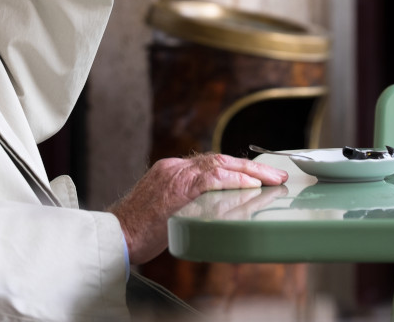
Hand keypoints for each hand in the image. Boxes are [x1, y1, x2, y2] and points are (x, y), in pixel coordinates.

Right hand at [107, 153, 288, 264]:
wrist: (118, 234)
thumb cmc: (138, 230)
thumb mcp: (163, 209)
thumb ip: (185, 201)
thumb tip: (212, 208)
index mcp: (170, 170)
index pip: (209, 162)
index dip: (236, 167)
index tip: (254, 174)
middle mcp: (174, 167)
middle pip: (218, 159)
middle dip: (250, 166)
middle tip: (275, 174)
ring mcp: (176, 174)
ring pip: (219, 163)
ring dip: (250, 171)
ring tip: (272, 179)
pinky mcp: (179, 187)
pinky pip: (213, 177)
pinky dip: (235, 179)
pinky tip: (252, 185)